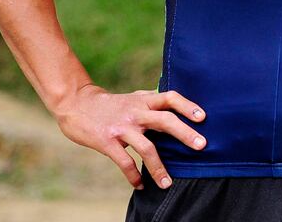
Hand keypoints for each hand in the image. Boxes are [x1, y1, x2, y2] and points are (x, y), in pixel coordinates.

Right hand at [53, 84, 205, 189]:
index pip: (170, 98)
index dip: (187, 106)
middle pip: (165, 120)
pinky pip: (124, 162)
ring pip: (146, 146)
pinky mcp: (107, 141)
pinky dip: (133, 175)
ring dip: (159, 167)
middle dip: (184, 133)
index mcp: (144, 99)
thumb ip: (153, 101)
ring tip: (168, 183)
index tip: (203, 117)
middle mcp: (136, 111)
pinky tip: (141, 185)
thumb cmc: (112, 103)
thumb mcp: (134, 97)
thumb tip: (176, 104)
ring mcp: (122, 127)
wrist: (77, 104)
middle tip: (201, 145)